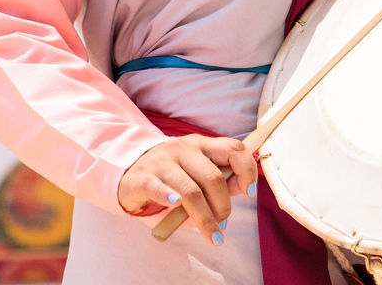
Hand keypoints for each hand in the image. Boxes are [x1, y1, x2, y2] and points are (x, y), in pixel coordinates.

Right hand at [118, 134, 256, 241]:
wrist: (130, 172)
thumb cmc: (172, 176)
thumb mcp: (197, 171)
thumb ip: (220, 178)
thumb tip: (243, 187)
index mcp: (201, 145)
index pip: (233, 148)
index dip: (247, 170)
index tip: (250, 192)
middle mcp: (183, 149)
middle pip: (213, 178)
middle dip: (223, 207)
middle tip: (222, 224)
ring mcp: (162, 161)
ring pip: (190, 190)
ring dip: (205, 218)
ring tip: (212, 236)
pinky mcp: (143, 177)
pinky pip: (158, 187)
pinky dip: (168, 197)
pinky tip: (175, 206)